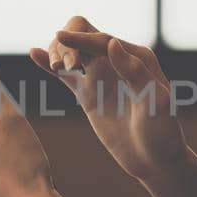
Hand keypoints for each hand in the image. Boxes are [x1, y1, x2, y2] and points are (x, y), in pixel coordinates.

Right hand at [29, 16, 187, 182]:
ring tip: (58, 67)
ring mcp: (101, 77)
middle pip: (84, 35)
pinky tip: (34, 54)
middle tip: (67, 67)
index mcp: (136, 58)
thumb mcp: (155, 101)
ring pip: (73, 51)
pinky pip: (65, 75)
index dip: (81, 38)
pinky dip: (49, 64)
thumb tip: (112, 43)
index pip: (102, 40)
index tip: (61, 37)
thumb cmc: (162, 131)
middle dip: (69, 43)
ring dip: (59, 52)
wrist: (156, 160)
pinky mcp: (89, 94)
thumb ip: (135, 72)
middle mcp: (117, 61)